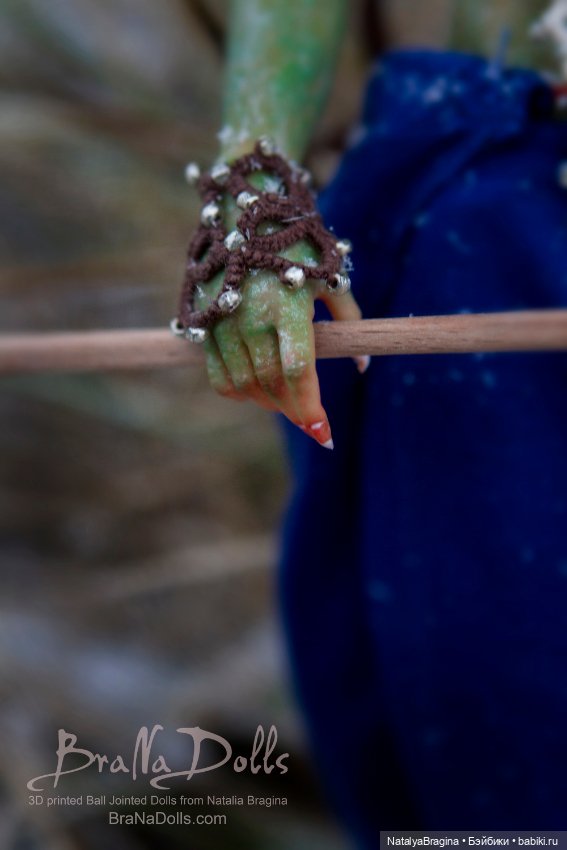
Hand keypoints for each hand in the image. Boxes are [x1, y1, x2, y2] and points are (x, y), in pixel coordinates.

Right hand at [196, 236, 365, 449]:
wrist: (245, 209)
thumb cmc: (298, 244)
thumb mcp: (332, 276)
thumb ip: (350, 321)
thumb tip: (361, 365)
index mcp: (288, 306)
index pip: (299, 371)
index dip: (312, 407)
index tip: (325, 432)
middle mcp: (251, 317)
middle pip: (273, 384)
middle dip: (295, 411)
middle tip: (312, 423)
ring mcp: (223, 321)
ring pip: (245, 384)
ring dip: (269, 404)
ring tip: (287, 405)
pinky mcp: (204, 323)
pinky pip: (218, 375)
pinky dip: (237, 392)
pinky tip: (256, 393)